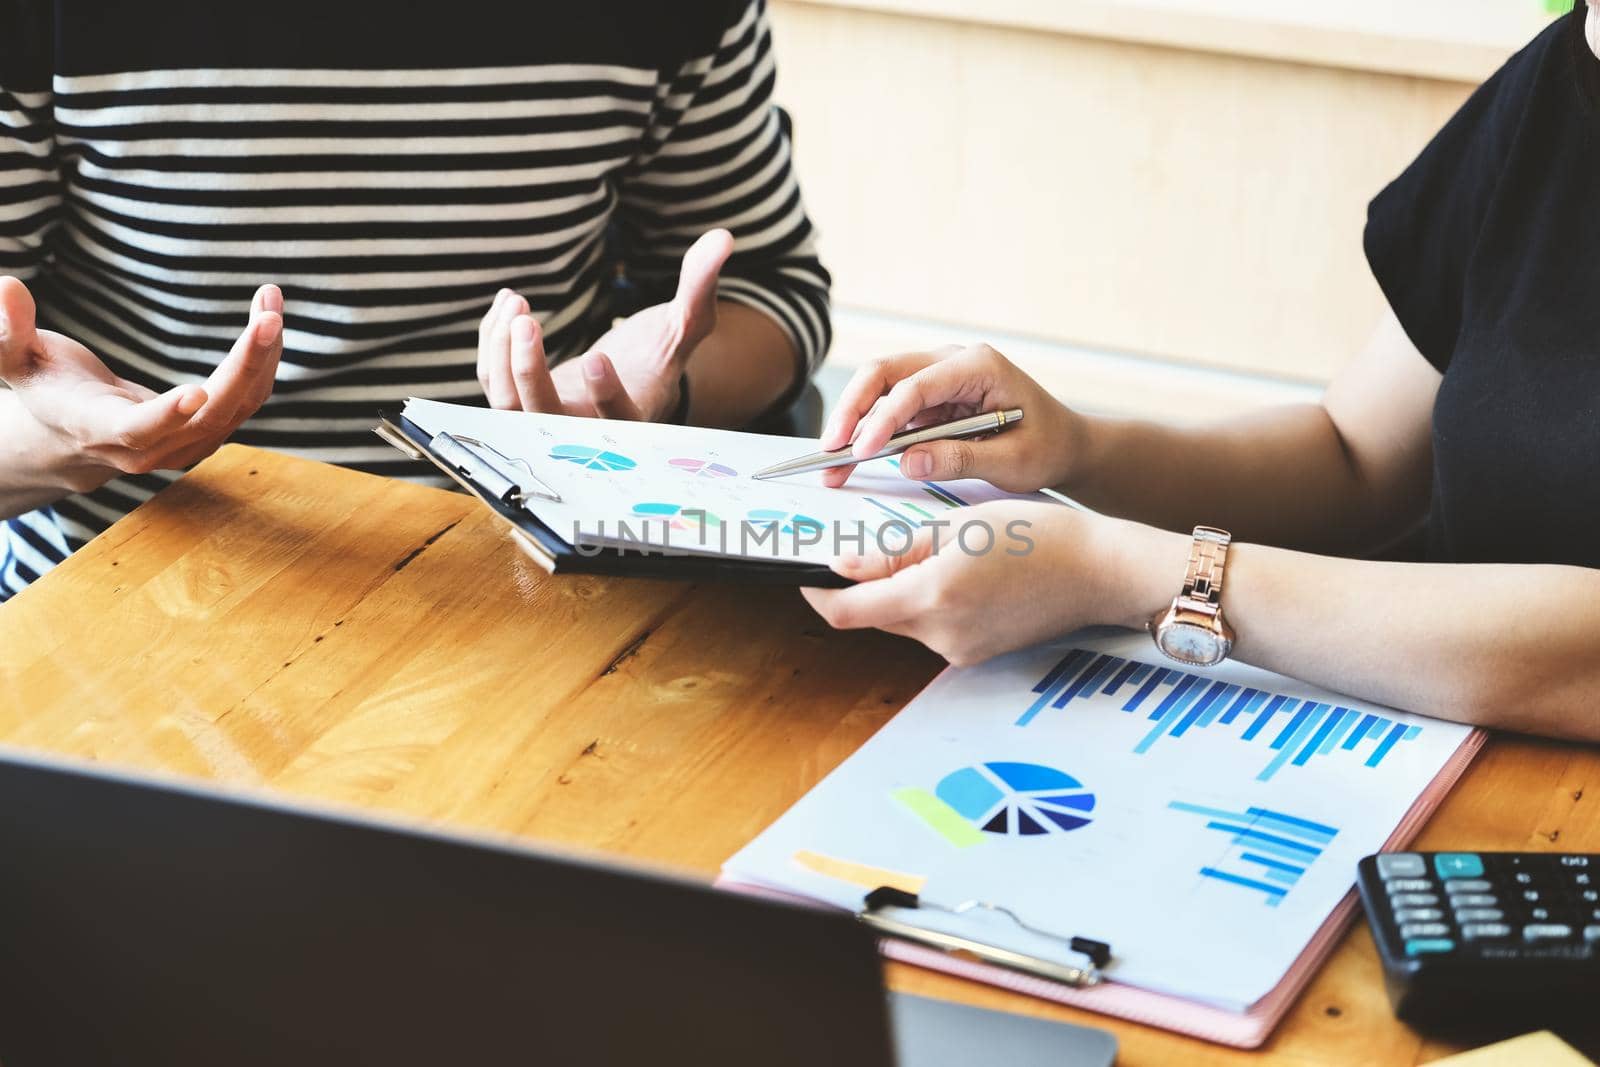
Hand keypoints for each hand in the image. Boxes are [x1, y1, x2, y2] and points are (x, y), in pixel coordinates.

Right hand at [0, 275, 283, 491]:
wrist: (72, 436)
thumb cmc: (43, 386)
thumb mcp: (13, 359)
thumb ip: (6, 329)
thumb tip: (6, 287)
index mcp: (100, 430)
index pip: (138, 430)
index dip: (166, 415)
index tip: (197, 393)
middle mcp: (151, 447)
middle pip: (210, 415)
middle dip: (244, 365)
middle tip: (268, 316)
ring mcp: (186, 445)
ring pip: (240, 405)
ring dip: (263, 354)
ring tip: (271, 299)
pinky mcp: (211, 431)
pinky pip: (249, 398)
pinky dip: (263, 359)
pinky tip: (267, 317)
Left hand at [477, 229, 734, 421]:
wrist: (628, 377)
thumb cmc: (660, 353)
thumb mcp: (684, 323)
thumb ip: (699, 288)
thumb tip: (722, 239)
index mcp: (632, 419)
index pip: (616, 420)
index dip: (606, 396)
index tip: (599, 354)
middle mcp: (584, 430)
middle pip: (544, 419)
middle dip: (528, 372)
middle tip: (526, 319)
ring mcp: (547, 419)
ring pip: (507, 405)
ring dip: (501, 356)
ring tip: (515, 302)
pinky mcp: (521, 402)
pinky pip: (493, 383)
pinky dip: (491, 344)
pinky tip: (507, 305)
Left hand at [802, 501, 1177, 665]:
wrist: (1097, 572)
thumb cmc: (1036, 534)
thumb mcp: (956, 526)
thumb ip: (892, 550)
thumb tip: (842, 566)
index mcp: (932, 596)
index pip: (847, 612)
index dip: (817, 595)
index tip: (805, 575)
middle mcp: (941, 634)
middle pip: (874, 617)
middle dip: (864, 587)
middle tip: (869, 549)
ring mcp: (959, 651)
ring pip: (903, 622)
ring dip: (901, 593)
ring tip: (936, 554)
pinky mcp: (976, 655)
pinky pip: (933, 629)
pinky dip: (930, 604)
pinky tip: (961, 575)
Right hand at [817, 343, 1084, 492]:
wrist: (1065, 445)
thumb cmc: (1047, 447)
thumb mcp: (1012, 460)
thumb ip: (960, 459)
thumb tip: (907, 461)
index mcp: (978, 366)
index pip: (916, 384)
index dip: (884, 418)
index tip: (863, 451)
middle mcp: (952, 361)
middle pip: (884, 372)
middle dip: (853, 410)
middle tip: (830, 449)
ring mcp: (937, 377)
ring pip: (878, 388)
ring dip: (853, 423)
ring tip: (832, 463)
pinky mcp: (928, 398)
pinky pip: (888, 409)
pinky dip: (867, 433)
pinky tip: (850, 459)